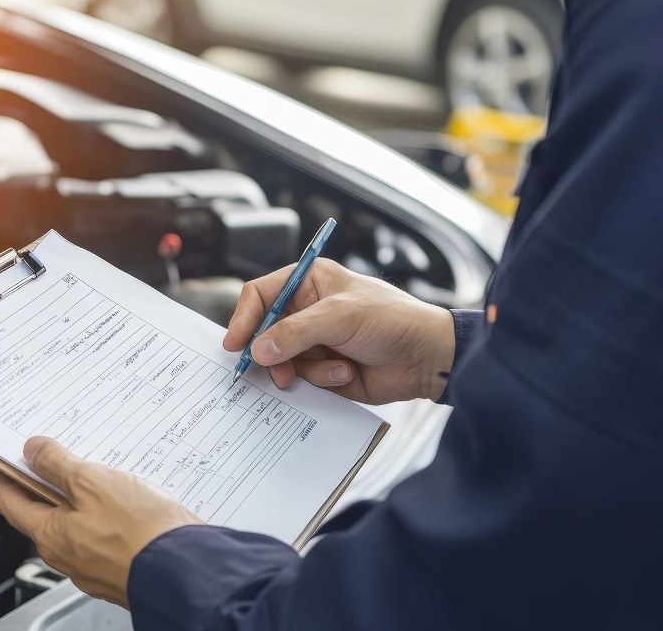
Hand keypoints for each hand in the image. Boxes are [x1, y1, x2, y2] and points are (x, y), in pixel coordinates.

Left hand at [0, 437, 202, 605]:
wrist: (189, 570)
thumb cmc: (140, 533)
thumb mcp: (92, 482)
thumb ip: (58, 465)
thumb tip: (33, 451)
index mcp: (50, 536)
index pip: (10, 502)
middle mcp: (67, 556)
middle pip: (41, 513)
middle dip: (38, 483)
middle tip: (40, 456)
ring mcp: (94, 564)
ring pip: (74, 523)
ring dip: (74, 496)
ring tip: (86, 469)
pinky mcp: (120, 564)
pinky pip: (101, 533)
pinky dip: (100, 512)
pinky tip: (118, 497)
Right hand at [224, 258, 454, 404]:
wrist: (428, 358)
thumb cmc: (392, 320)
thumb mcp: (340, 317)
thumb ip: (295, 332)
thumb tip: (258, 350)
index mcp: (308, 283)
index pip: (260, 295)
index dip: (244, 318)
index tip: (235, 343)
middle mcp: (306, 311)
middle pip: (264, 333)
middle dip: (272, 353)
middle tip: (278, 370)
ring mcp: (313, 342)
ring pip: (281, 360)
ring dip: (305, 368)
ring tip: (335, 368)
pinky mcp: (322, 369)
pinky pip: (302, 378)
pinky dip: (321, 379)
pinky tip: (347, 372)